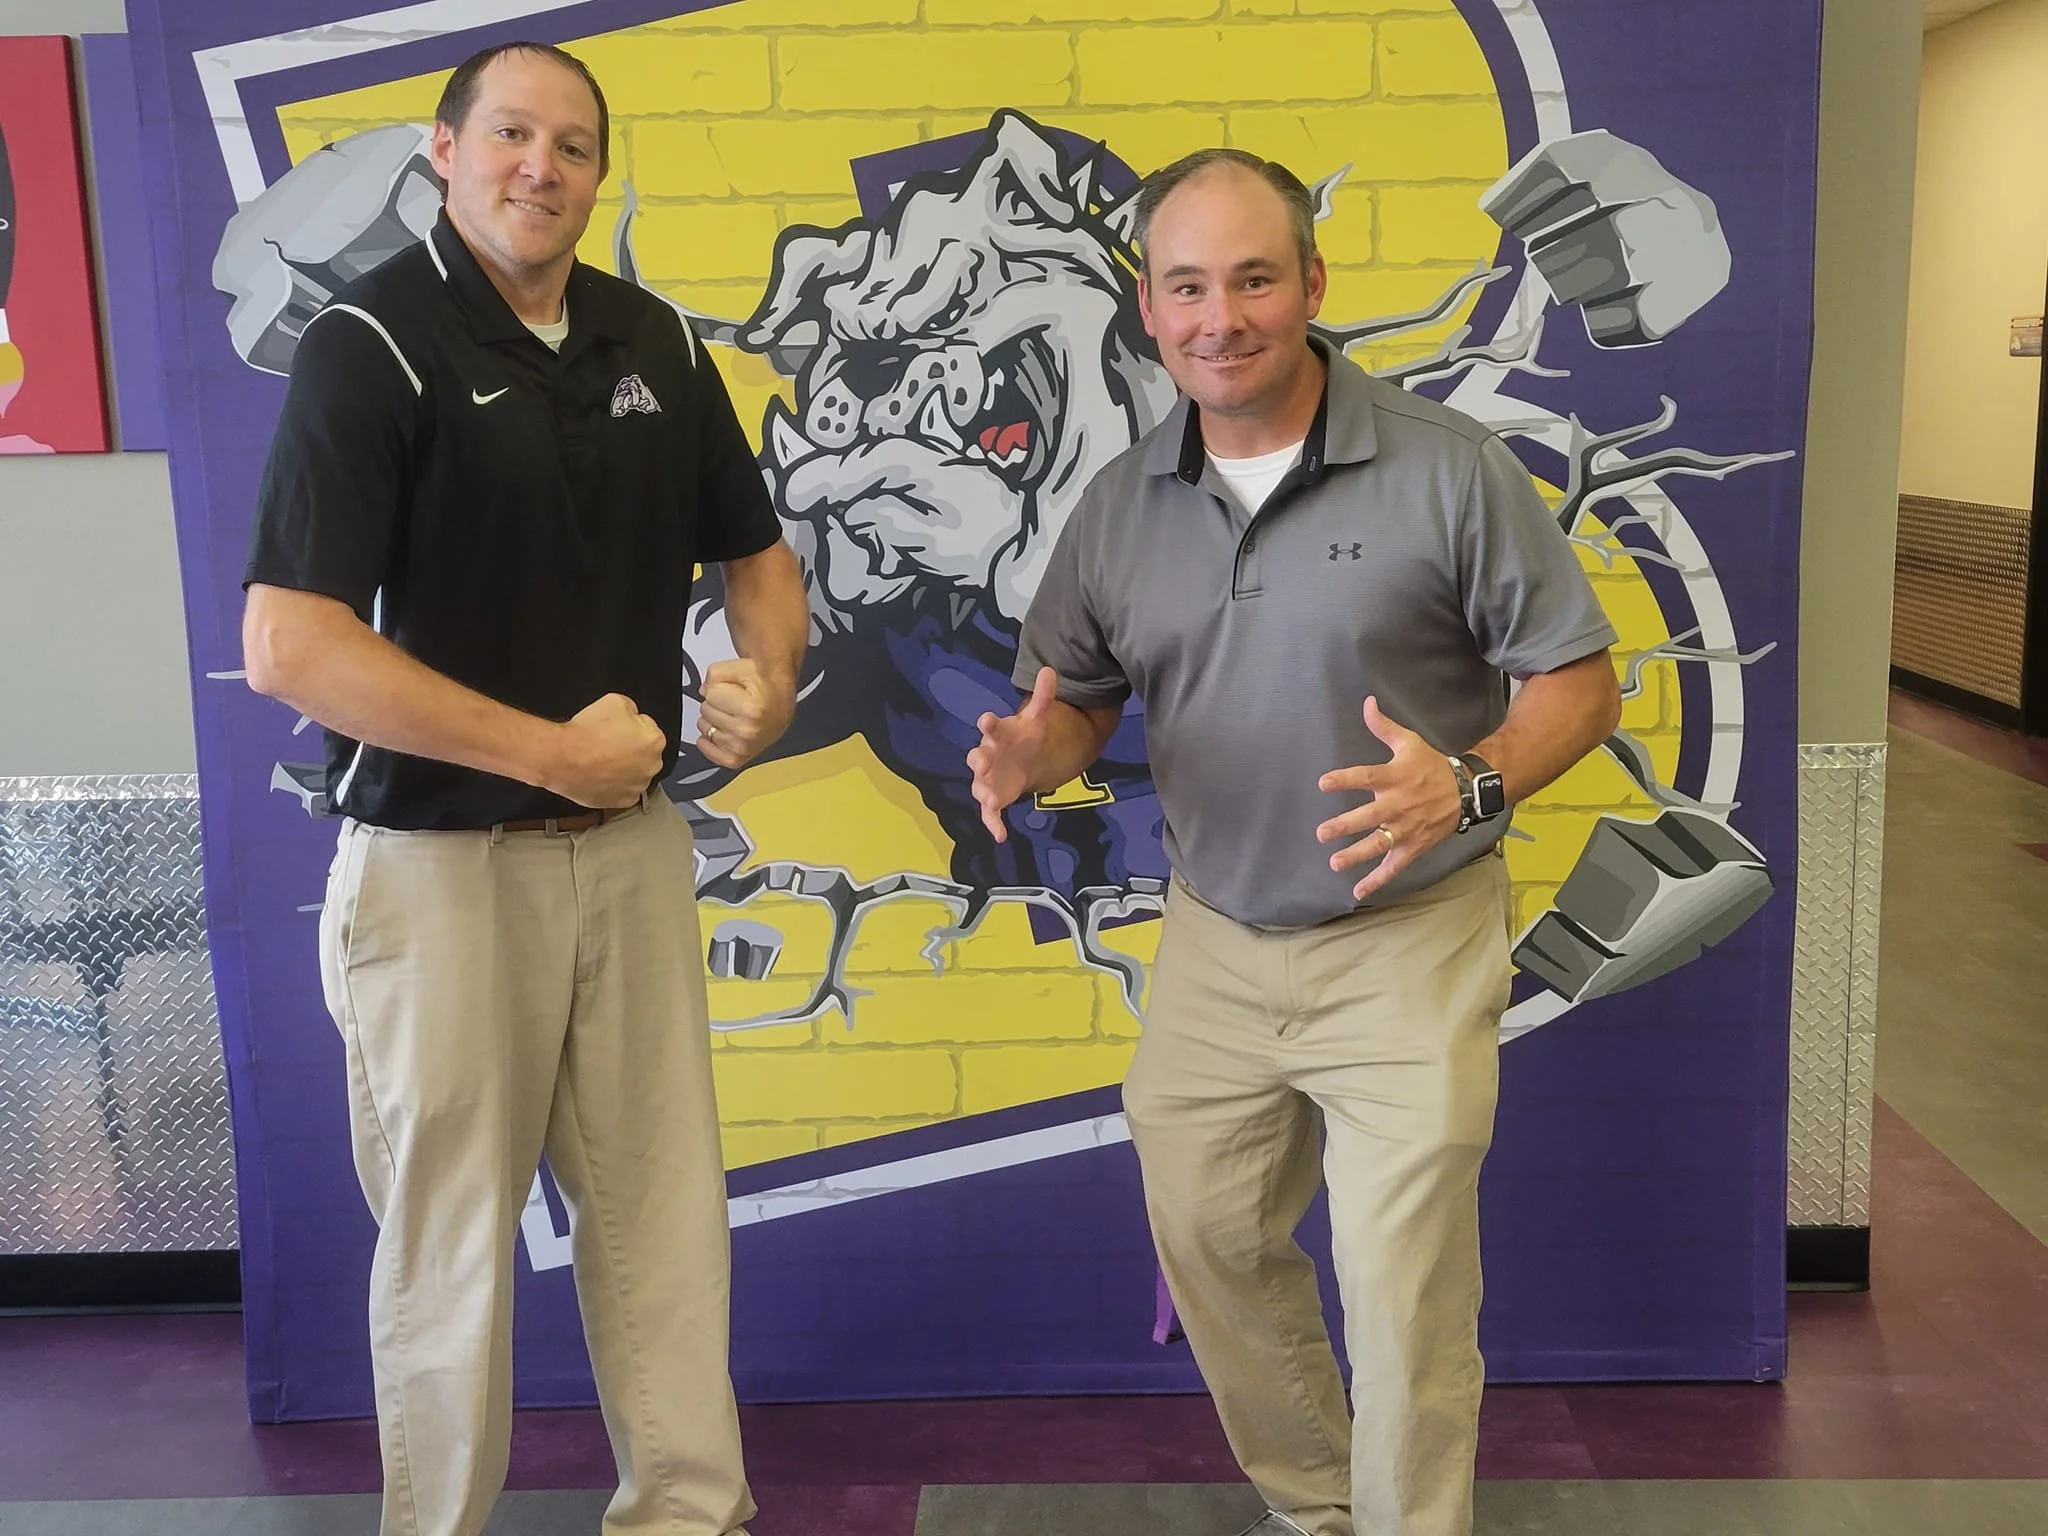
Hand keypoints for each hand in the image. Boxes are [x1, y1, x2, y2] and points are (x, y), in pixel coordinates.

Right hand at [550, 693, 664, 808]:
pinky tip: (601, 775)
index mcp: (654, 740)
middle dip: (630, 749)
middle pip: (644, 753)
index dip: (629, 727)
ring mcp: (639, 786)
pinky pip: (624, 790)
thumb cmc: (586, 733)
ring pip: (635, 773)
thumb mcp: (614, 701)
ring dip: (624, 768)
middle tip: (608, 745)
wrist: (562, 758)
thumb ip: (632, 708)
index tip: (616, 729)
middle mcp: (652, 765)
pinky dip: (615, 785)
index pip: (648, 729)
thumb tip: (632, 715)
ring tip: (602, 761)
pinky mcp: (624, 801)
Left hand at [697, 658, 794, 769]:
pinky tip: (723, 729)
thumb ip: (717, 673)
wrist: (780, 707)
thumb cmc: (765, 689)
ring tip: (733, 716)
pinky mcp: (736, 759)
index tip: (733, 690)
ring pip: (704, 728)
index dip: (718, 688)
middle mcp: (748, 731)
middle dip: (716, 703)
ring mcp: (741, 748)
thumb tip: (704, 690)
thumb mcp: (743, 669)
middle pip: (705, 711)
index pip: (709, 694)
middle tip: (734, 703)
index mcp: (752, 709)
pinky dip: (709, 739)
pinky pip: (706, 748)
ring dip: (714, 720)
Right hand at [967, 666, 1057, 843]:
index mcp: (997, 735)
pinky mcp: (993, 799)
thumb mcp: (1036, 719)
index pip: (991, 727)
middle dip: (978, 760)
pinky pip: (989, 814)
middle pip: (978, 757)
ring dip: (984, 793)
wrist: (1020, 761)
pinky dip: (993, 824)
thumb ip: (1043, 697)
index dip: (989, 724)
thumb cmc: (1023, 738)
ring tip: (990, 801)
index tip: (987, 719)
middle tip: (980, 761)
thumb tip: (1051, 670)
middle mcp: (987, 757)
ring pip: (981, 787)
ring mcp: (988, 779)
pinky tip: (1001, 836)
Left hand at [1316, 696, 1463, 901]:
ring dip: (1356, 855)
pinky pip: (1393, 867)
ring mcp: (1405, 829)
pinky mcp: (1412, 847)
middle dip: (1345, 825)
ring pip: (1379, 845)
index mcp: (1395, 778)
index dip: (1345, 779)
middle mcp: (1398, 805)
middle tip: (1323, 833)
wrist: (1466, 791)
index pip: (1366, 778)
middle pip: (1369, 817)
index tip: (1323, 783)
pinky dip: (1377, 881)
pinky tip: (1357, 891)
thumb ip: (1383, 726)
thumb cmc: (1431, 766)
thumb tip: (1367, 702)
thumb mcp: (1410, 742)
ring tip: (1335, 862)